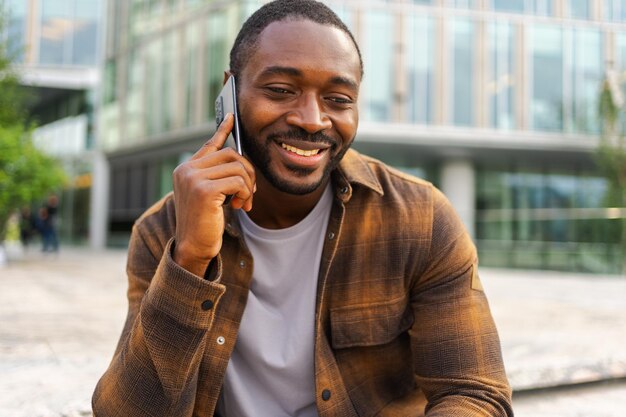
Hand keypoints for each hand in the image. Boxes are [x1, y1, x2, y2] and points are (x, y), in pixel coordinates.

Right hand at [172, 113, 255, 275]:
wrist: (193, 247)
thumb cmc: (205, 223)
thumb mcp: (211, 195)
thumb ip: (219, 177)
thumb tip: (241, 162)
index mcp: (187, 169)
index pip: (210, 144)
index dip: (223, 130)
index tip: (231, 116)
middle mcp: (187, 169)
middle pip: (231, 154)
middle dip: (248, 173)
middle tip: (250, 194)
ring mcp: (193, 178)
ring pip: (238, 168)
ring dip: (248, 187)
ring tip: (243, 203)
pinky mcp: (203, 190)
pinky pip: (238, 182)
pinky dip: (245, 194)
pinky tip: (239, 206)